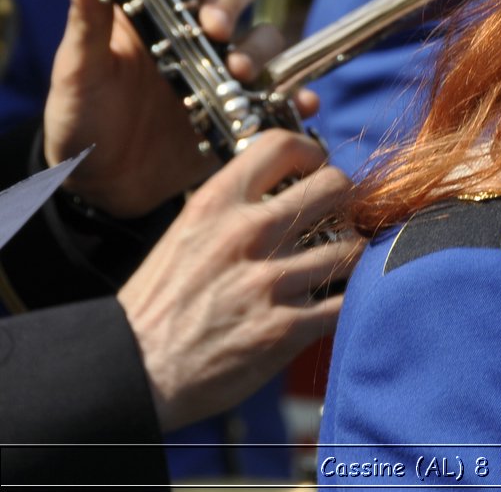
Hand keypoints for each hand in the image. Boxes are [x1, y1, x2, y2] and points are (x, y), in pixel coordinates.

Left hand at [42, 0, 313, 217]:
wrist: (101, 183)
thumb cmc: (80, 116)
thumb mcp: (77, 70)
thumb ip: (86, 20)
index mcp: (151, 6)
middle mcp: (195, 26)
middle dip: (232, 1)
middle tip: (215, 30)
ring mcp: (223, 63)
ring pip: (263, 34)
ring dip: (259, 48)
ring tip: (237, 74)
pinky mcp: (243, 101)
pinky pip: (282, 90)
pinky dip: (296, 94)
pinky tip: (300, 103)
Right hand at [116, 129, 363, 432]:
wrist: (132, 371)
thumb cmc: (159, 303)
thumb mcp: (185, 233)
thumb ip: (234, 208)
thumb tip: (286, 190)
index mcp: (216, 205)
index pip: (281, 145)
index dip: (311, 151)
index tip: (316, 166)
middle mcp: (246, 235)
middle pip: (334, 187)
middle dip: (346, 200)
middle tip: (339, 216)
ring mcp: (268, 282)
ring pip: (351, 247)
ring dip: (350, 255)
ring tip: (336, 264)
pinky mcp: (285, 328)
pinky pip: (344, 301)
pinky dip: (347, 301)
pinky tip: (332, 302)